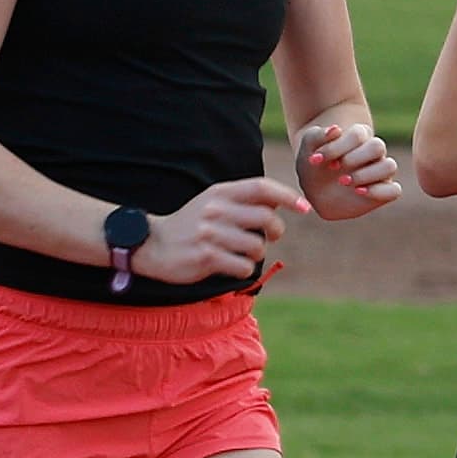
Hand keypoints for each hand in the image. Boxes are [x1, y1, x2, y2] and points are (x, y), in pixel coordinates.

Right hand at [136, 177, 308, 284]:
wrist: (152, 245)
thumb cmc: (191, 225)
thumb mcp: (213, 203)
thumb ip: (242, 201)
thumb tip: (281, 202)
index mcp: (220, 193)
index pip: (262, 188)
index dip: (288, 196)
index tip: (304, 208)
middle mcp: (216, 210)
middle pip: (267, 219)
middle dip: (276, 231)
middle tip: (270, 237)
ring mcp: (211, 234)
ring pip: (258, 246)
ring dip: (257, 253)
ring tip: (241, 253)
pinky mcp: (207, 257)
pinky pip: (244, 267)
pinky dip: (243, 269)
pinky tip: (230, 266)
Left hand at [295, 118, 404, 221]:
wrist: (314, 189)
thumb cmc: (314, 164)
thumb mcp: (307, 148)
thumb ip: (317, 136)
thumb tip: (336, 129)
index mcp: (357, 137)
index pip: (358, 134)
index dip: (339, 146)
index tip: (316, 159)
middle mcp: (372, 153)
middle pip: (378, 146)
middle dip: (354, 158)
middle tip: (333, 168)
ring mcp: (379, 173)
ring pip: (389, 166)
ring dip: (367, 174)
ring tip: (344, 182)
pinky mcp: (381, 193)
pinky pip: (394, 191)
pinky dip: (379, 191)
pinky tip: (358, 191)